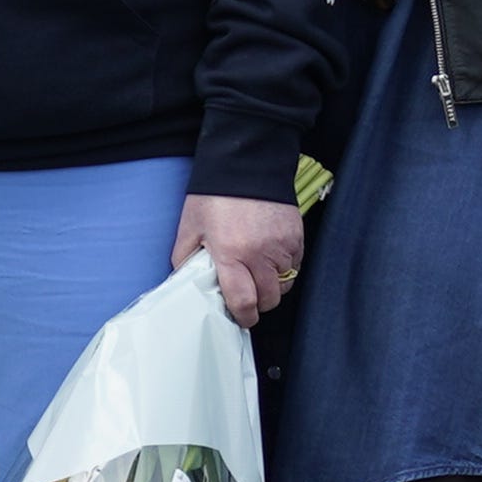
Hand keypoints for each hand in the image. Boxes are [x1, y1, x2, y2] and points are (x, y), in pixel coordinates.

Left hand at [183, 192, 307, 325]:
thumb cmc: (214, 195)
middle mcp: (260, 254)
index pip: (244, 301)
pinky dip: (284, 268)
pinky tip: (269, 257)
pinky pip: (295, 266)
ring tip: (256, 272)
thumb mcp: (190, 227)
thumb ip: (185, 259)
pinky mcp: (296, 237)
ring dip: (271, 285)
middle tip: (247, 295)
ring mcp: (282, 246)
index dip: (243, 316)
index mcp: (231, 254)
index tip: (240, 317)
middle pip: (269, 299)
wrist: (245, 163)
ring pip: (284, 284)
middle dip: (258, 303)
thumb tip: (185, 282)